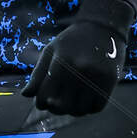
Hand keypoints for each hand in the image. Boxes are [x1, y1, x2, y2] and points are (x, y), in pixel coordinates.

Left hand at [23, 0, 133, 116]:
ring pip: (80, 110)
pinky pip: (97, 107)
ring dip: (73, 110)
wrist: (103, 27)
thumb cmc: (72, 41)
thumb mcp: (51, 51)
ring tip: (71, 101)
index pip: (45, 96)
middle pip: (62, 107)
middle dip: (56, 108)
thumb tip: (25, 95)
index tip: (43, 102)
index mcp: (61, 62)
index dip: (41, 103)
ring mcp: (96, 76)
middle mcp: (79, 70)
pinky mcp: (110, 81)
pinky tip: (85, 100)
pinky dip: (89, 108)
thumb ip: (37, 74)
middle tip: (57, 103)